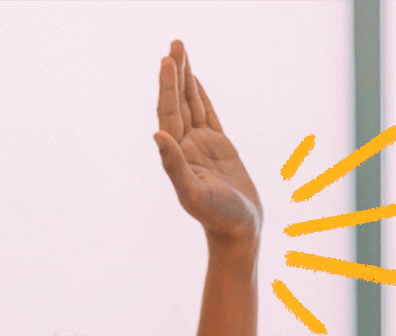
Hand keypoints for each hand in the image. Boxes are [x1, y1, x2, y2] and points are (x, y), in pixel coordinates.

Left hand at [153, 40, 260, 245]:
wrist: (238, 232)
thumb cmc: (217, 217)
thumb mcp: (193, 193)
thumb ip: (173, 165)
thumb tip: (157, 135)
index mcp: (177, 153)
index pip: (169, 113)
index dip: (168, 87)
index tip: (168, 60)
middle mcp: (186, 146)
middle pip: (178, 102)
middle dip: (176, 72)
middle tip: (175, 43)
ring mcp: (202, 145)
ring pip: (192, 104)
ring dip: (186, 78)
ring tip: (181, 52)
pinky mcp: (219, 147)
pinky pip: (208, 114)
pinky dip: (200, 96)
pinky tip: (195, 82)